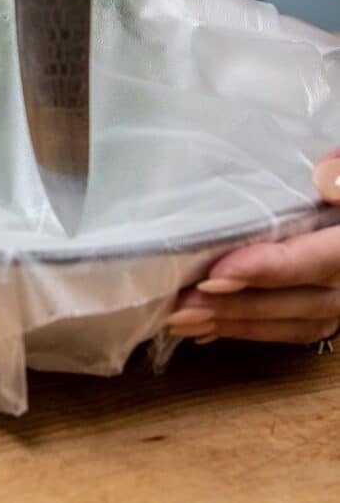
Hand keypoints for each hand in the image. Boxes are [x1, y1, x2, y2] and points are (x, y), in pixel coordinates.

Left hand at [167, 148, 339, 345]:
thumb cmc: (337, 185)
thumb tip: (323, 175)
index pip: (310, 260)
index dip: (263, 270)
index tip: (215, 276)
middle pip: (291, 300)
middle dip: (232, 306)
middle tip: (181, 307)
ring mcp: (337, 301)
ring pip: (286, 322)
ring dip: (232, 324)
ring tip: (181, 320)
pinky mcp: (323, 311)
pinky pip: (286, 330)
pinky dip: (244, 331)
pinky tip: (204, 329)